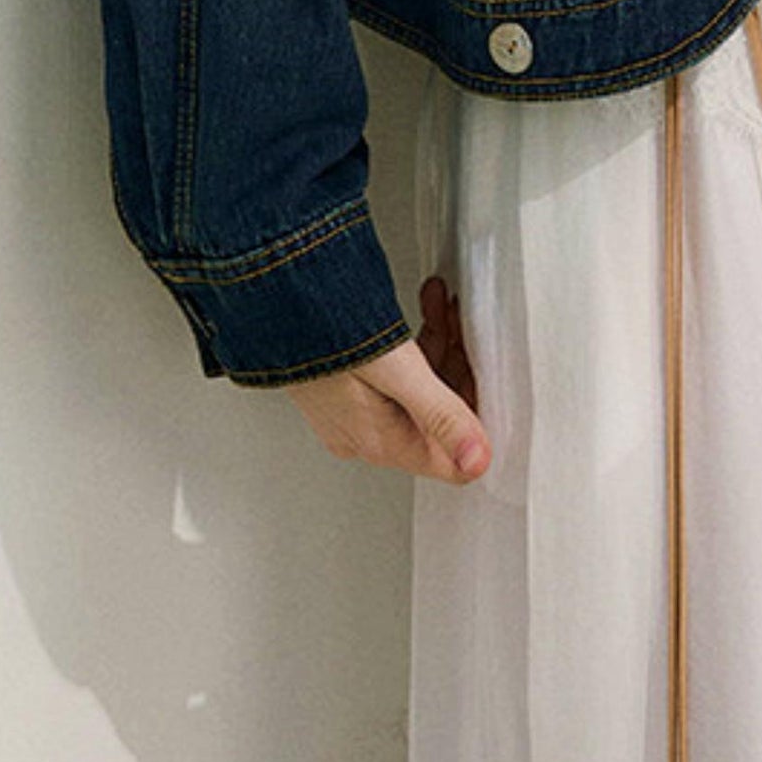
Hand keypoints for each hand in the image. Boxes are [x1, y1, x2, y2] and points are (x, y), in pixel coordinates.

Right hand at [286, 277, 488, 482]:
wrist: (273, 299)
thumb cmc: (322, 335)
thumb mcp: (398, 373)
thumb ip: (442, 415)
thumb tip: (479, 460)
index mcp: (380, 441)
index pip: (451, 462)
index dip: (478, 421)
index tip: (488, 379)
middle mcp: (366, 433)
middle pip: (438, 416)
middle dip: (457, 367)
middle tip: (458, 324)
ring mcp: (353, 409)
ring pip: (419, 388)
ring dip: (437, 344)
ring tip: (438, 304)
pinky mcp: (345, 383)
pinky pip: (396, 372)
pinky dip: (413, 342)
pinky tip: (420, 307)